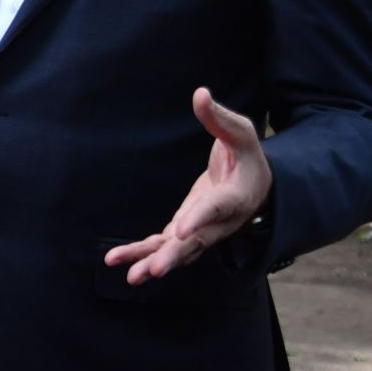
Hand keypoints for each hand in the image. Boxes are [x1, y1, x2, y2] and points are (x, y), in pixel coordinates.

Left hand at [104, 88, 273, 284]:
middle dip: (173, 256)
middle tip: (154, 270)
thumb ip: (218, 117)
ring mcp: (200, 231)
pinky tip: (115, 260)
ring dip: (153, 262)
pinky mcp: (183, 231)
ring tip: (130, 276)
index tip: (181, 231)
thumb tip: (200, 93)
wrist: (256, 186)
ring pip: (176, 251)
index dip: (198, 220)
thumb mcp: (240, 132)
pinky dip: (141, 253)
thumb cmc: (247, 154)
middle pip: (195, 243)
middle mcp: (218, 223)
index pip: (215, 210)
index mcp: (234, 198)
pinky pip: (162, 246)